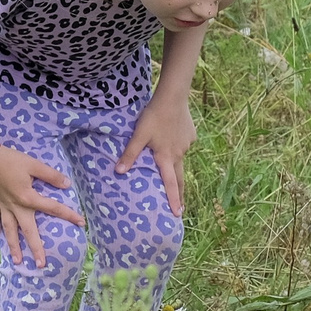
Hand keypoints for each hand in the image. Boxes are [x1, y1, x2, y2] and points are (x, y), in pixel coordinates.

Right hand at [0, 145, 81, 267]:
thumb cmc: (10, 160)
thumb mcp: (33, 164)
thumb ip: (50, 175)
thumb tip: (66, 184)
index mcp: (28, 198)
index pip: (53, 208)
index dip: (68, 215)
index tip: (81, 223)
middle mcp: (16, 207)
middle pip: (28, 231)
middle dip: (35, 248)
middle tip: (41, 264)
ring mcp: (3, 206)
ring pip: (9, 230)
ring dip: (13, 246)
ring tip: (17, 261)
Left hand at [114, 94, 196, 214]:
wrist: (173, 97)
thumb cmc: (154, 116)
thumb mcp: (139, 135)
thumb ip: (130, 153)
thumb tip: (119, 171)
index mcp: (166, 157)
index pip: (171, 184)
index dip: (174, 199)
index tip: (177, 213)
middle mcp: (179, 154)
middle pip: (180, 178)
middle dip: (179, 194)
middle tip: (180, 208)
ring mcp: (186, 144)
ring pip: (180, 159)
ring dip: (176, 166)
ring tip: (170, 165)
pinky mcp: (190, 135)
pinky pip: (183, 145)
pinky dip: (177, 146)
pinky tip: (171, 136)